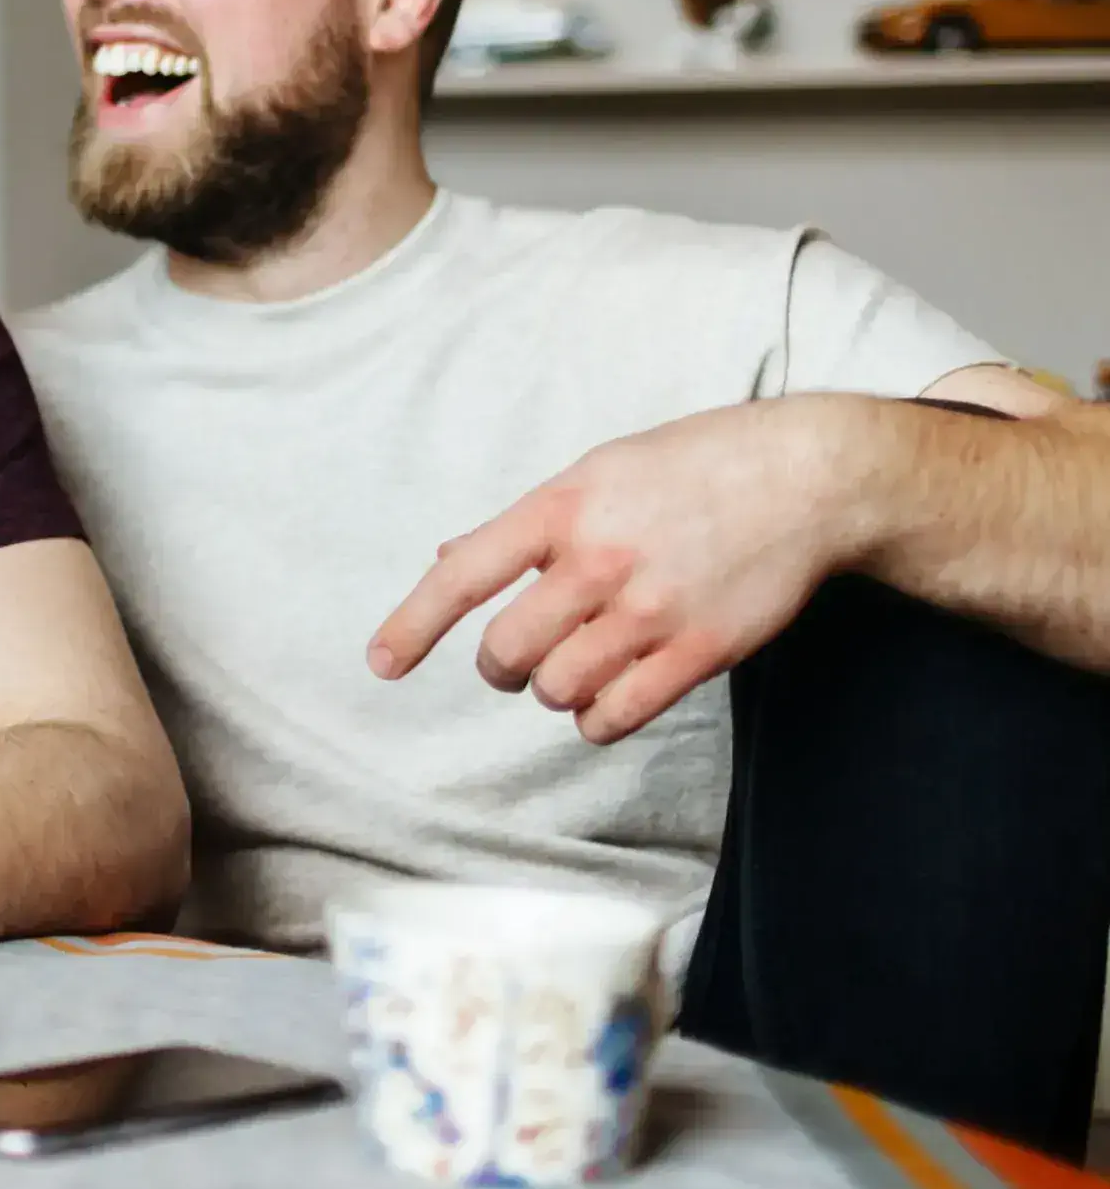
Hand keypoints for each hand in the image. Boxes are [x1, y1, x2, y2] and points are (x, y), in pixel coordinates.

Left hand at [368, 398, 863, 743]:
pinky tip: (608, 697)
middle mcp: (597, 560)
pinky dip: (597, 719)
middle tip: (517, 658)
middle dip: (501, 666)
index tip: (381, 664)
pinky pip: (617, 715)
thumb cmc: (693, 468)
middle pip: (507, 650)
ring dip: (553, 690)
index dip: (413, 623)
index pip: (464, 573)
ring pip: (556, 689)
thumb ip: (528, 522)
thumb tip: (447, 558)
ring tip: (578, 665)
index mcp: (562, 506)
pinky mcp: (700, 650)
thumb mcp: (598, 470)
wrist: (807, 478)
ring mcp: (650, 609)